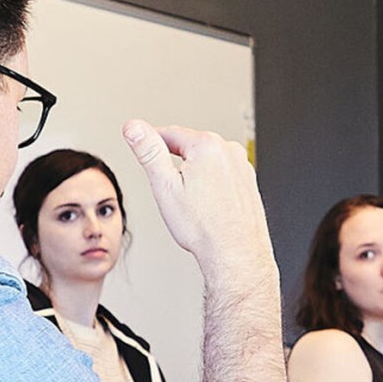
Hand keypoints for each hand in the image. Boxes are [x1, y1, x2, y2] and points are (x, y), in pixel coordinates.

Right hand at [123, 120, 276, 289]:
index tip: (142, 149)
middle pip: (190, 146)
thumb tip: (133, 127)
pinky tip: (207, 206)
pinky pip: (222, 174)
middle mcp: (229, 151)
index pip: (170, 133)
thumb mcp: (165, 186)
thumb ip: (148, 151)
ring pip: (207, 161)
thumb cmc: (204, 228)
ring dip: (194, 172)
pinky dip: (210, 183)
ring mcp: (242, 166)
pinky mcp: (249, 181)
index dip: (151, 142)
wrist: (235, 254)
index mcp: (207, 146)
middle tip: (167, 188)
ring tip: (189, 202)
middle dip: (175, 161)